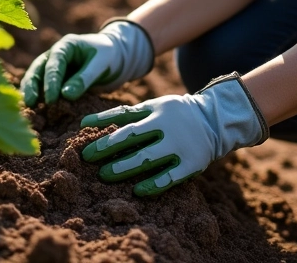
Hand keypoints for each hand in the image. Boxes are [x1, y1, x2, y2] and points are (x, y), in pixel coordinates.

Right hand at [20, 20, 153, 106]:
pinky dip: (38, 96)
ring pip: (36, 77)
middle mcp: (55, 54)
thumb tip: (65, 95)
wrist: (114, 55)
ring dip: (31, 91)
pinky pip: (43, 87)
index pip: (54, 63)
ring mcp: (53, 66)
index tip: (51, 99)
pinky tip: (35, 110)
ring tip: (28, 108)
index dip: (51, 81)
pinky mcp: (55, 78)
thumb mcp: (101, 63)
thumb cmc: (109, 54)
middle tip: (30, 103)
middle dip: (32, 86)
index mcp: (66, 45)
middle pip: (38, 68)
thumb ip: (84, 78)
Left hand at [80, 72, 268, 195]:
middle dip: (107, 147)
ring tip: (104, 175)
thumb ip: (130, 113)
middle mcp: (165, 125)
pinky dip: (153, 184)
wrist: (215, 119)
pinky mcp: (191, 163)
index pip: (124, 115)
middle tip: (87, 157)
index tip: (82, 127)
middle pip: (131, 136)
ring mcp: (178, 145)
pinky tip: (137, 191)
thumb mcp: (155, 105)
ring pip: (147, 158)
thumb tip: (94, 121)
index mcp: (154, 109)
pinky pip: (169, 177)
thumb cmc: (175, 113)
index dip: (102, 121)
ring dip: (124, 167)